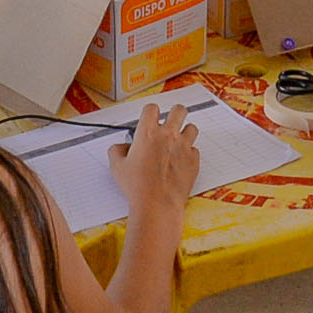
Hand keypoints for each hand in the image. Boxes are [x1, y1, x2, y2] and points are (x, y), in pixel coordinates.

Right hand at [108, 103, 201, 221]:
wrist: (158, 204)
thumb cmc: (138, 187)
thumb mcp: (117, 167)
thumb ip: (117, 151)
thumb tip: (121, 148)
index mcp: (148, 133)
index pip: (152, 108)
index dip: (150, 112)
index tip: (149, 118)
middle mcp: (168, 135)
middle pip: (179, 110)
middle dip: (175, 113)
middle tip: (171, 121)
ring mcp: (183, 147)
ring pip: (191, 128)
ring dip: (185, 132)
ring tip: (178, 141)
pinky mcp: (193, 160)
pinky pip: (195, 150)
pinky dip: (189, 153)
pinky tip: (181, 160)